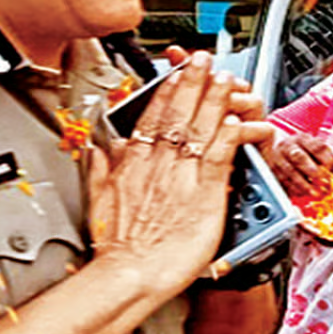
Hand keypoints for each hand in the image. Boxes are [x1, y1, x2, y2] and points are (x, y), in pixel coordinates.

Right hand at [87, 51, 258, 296]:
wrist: (129, 273)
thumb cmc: (117, 247)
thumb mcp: (99, 200)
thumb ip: (100, 171)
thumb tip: (96, 151)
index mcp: (134, 163)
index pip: (152, 116)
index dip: (166, 91)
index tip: (175, 74)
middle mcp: (158, 162)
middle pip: (178, 112)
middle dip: (192, 82)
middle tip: (202, 60)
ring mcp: (182, 174)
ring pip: (201, 126)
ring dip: (215, 99)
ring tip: (224, 77)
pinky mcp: (204, 191)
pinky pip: (220, 154)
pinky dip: (229, 133)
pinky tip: (236, 118)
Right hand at [261, 132, 332, 197]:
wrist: (270, 143)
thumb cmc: (299, 147)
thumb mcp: (315, 147)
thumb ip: (331, 158)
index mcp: (303, 139)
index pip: (317, 147)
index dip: (328, 160)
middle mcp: (290, 146)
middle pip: (300, 157)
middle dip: (314, 172)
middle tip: (326, 183)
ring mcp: (279, 157)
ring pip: (290, 171)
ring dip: (304, 184)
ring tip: (316, 193)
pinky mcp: (272, 170)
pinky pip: (283, 181)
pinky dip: (294, 189)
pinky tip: (304, 194)